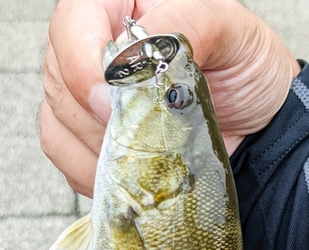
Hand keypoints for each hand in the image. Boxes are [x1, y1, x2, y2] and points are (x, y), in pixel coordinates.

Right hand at [39, 0, 300, 197]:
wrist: (252, 125)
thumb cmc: (243, 70)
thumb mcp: (232, 33)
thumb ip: (187, 25)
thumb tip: (135, 56)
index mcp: (119, 7)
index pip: (72, 25)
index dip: (82, 67)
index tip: (112, 104)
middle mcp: (92, 49)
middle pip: (58, 80)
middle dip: (97, 120)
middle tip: (142, 138)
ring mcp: (83, 95)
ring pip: (56, 122)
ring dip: (97, 151)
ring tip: (142, 158)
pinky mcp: (85, 135)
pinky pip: (64, 155)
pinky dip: (90, 172)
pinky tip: (125, 174)